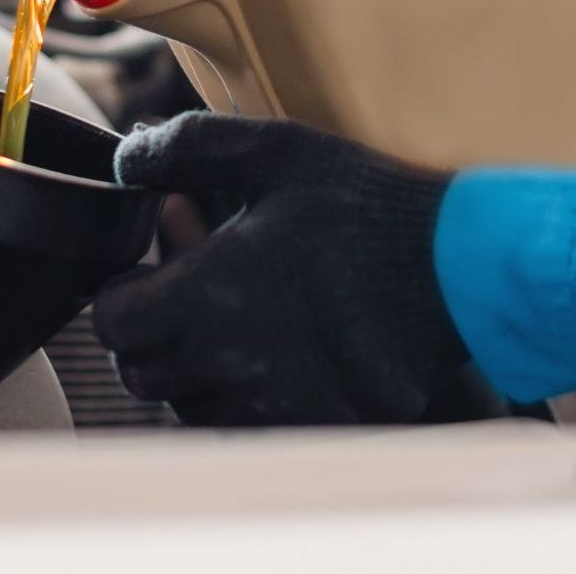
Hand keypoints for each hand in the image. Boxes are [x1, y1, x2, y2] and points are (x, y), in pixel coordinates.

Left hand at [92, 112, 467, 426]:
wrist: (462, 272)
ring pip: (191, 408)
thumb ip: (186, 145)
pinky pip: (248, 430)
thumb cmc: (367, 206)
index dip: (118, 297)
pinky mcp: (316, 428)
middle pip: (142, 376)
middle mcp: (230, 365)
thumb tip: (126, 160)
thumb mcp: (277, 151)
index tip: (143, 278)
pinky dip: (244, 401)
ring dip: (194, 372)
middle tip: (182, 299)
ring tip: (234, 323)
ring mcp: (275, 405)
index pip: (113, 324)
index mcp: (207, 296)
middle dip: (148, 338)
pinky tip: (274, 357)